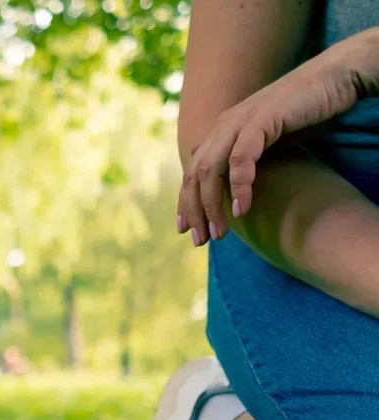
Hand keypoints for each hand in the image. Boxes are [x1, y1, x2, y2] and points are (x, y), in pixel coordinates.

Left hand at [179, 27, 378, 245]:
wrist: (334, 77)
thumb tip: (235, 190)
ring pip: (211, 169)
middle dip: (194, 211)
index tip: (186, 230)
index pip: (192, 172)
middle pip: (195, 175)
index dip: (186, 202)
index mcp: (222, 131)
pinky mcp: (262, 119)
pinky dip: (239, 185)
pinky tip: (241, 209)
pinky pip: (241, 158)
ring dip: (212, 204)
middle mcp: (224, 125)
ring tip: (220, 231)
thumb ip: (247, 160)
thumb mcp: (268, 140)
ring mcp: (240, 121)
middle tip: (200, 240)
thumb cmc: (305, 111)